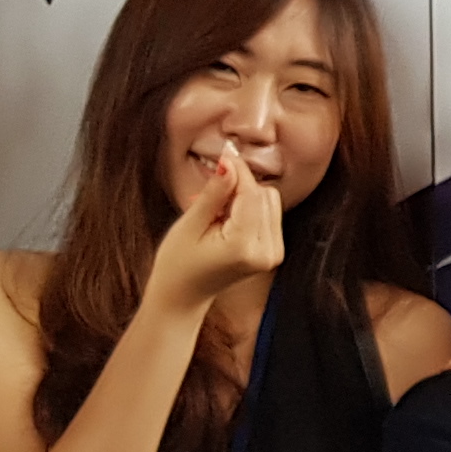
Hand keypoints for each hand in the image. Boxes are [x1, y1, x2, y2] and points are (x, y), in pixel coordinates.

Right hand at [143, 146, 285, 317]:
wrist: (182, 298)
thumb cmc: (177, 265)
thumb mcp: (190, 225)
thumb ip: (214, 194)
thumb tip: (229, 163)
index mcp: (245, 247)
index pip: (251, 194)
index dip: (237, 171)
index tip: (223, 153)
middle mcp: (267, 252)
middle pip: (265, 195)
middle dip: (239, 187)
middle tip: (209, 196)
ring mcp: (273, 254)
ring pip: (270, 202)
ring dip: (244, 197)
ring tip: (215, 213)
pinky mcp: (273, 252)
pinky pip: (268, 214)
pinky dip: (248, 209)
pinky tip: (225, 220)